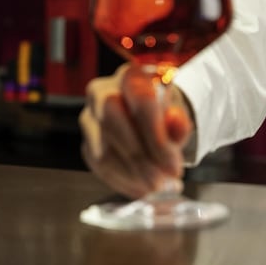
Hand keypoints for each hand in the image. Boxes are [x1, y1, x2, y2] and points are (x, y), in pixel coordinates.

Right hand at [80, 64, 195, 197]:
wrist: (149, 114)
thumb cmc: (164, 110)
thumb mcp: (179, 112)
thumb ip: (179, 121)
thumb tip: (176, 123)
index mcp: (131, 75)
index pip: (140, 101)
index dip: (156, 137)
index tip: (173, 166)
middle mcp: (102, 92)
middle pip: (113, 121)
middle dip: (139, 158)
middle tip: (161, 183)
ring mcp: (89, 117)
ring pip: (103, 150)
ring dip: (132, 175)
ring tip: (157, 188)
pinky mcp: (86, 142)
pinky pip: (99, 167)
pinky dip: (122, 182)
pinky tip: (142, 188)